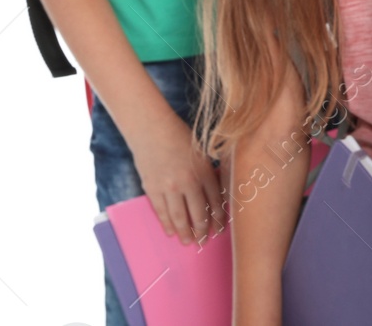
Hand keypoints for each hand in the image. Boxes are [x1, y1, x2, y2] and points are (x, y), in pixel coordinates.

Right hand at [131, 112, 225, 244]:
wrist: (151, 130)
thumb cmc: (180, 138)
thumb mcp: (202, 153)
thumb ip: (208, 173)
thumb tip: (216, 194)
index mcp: (204, 172)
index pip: (215, 202)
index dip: (218, 218)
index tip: (220, 229)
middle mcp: (188, 182)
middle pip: (199, 214)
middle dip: (203, 230)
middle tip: (204, 241)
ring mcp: (169, 187)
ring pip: (180, 217)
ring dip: (185, 232)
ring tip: (189, 241)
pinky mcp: (152, 189)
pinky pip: (161, 212)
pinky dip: (167, 224)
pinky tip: (171, 232)